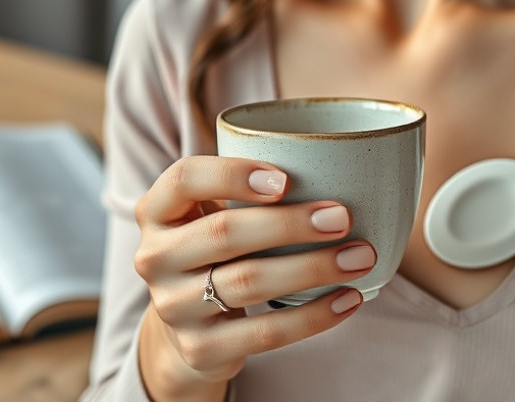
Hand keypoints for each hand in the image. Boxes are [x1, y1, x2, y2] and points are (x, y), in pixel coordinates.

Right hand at [134, 156, 375, 399]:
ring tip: (360, 257)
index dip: (233, 174)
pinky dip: (313, 316)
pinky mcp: (200, 348)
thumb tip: (337, 167)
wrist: (189, 326)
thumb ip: (245, 192)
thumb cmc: (215, 251)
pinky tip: (348, 299)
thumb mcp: (210, 214)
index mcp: (156, 211)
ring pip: (248, 282)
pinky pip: (265, 332)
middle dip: (290, 224)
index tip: (286, 179)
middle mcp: (154, 257)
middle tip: (342, 218)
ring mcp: (173, 307)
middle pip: (224, 233)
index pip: (184, 178)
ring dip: (313, 268)